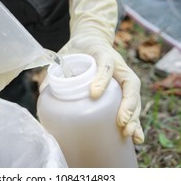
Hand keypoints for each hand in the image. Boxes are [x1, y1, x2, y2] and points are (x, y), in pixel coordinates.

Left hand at [59, 0, 143, 143]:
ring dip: (134, 117)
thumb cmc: (78, 50)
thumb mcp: (66, 54)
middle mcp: (118, 67)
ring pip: (134, 98)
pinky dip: (135, 122)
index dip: (102, 78)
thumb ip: (56, 71)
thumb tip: (43, 92)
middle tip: (121, 122)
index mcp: (103, 54)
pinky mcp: (124, 90)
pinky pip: (132, 106)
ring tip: (129, 134)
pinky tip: (136, 139)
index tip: (94, 93)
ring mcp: (124, 78)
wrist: (91, 41)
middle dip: (127, 106)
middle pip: (129, 86)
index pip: (106, 64)